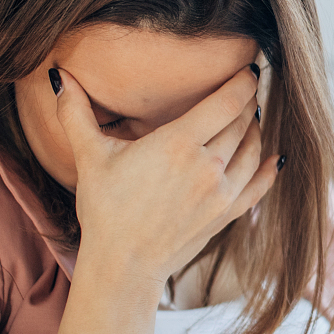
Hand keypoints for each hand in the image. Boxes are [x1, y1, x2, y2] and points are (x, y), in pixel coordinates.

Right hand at [51, 65, 278, 284]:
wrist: (123, 265)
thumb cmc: (105, 209)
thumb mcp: (90, 156)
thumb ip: (75, 113)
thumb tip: (58, 75)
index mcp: (178, 143)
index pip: (226, 101)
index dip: (242, 81)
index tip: (248, 68)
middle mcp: (208, 165)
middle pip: (241, 122)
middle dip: (247, 102)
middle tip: (249, 88)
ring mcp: (221, 192)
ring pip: (252, 150)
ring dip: (255, 130)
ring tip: (251, 117)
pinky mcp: (225, 216)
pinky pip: (258, 186)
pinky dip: (268, 169)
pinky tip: (274, 158)